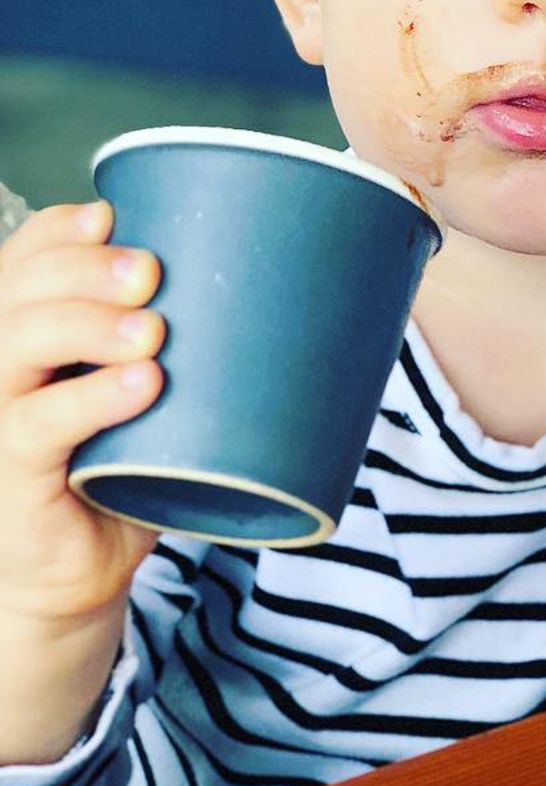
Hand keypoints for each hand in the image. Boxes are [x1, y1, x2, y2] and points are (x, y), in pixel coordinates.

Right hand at [0, 201, 164, 623]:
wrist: (87, 568)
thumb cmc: (127, 461)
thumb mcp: (148, 388)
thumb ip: (177, 338)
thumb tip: (278, 276)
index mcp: (25, 330)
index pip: (23, 259)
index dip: (59, 232)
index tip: (114, 217)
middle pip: (19, 292)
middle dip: (85, 269)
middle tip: (152, 273)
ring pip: (16, 345)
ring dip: (88, 325)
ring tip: (155, 332)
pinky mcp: (9, 476)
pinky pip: (35, 428)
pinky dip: (89, 400)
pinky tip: (141, 386)